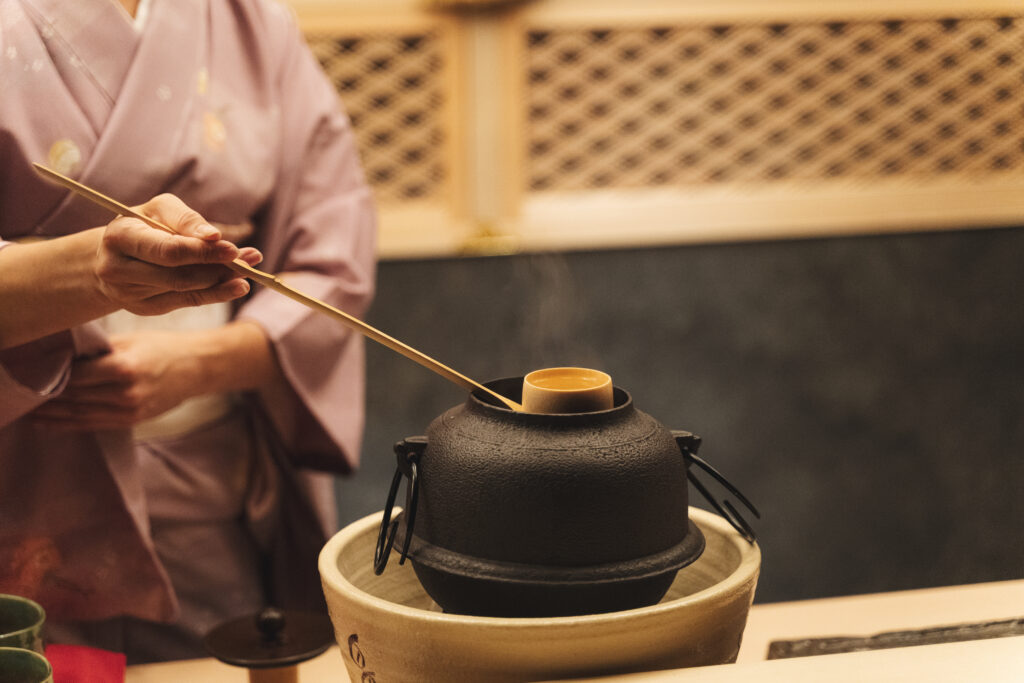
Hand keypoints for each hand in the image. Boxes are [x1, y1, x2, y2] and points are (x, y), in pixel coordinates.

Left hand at [30, 330, 207, 430]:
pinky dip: (67, 424)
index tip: (29, 371)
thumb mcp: (129, 340)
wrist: (197, 368)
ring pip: (78, 414)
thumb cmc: (162, 347)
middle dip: (45, 396)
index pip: (74, 376)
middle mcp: (125, 393)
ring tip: (27, 410)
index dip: (49, 376)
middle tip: (20, 391)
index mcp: (124, 367)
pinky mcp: (131, 421)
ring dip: (51, 414)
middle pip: (73, 397)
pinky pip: (92, 424)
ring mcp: (129, 411)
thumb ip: (96, 350)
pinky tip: (48, 422)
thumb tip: (59, 356)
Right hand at [95, 194, 262, 314]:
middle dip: (219, 267)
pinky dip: (215, 294)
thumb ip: (186, 219)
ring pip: (185, 290)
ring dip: (223, 280)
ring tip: (250, 270)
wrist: (112, 254)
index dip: (203, 252)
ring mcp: (128, 293)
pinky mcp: (144, 308)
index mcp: (120, 237)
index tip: (233, 250)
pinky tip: (237, 286)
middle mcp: (117, 268)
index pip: (168, 251)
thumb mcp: (160, 209)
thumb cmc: (145, 224)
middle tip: (251, 258)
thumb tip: (215, 237)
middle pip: (179, 274)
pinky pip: (186, 302)